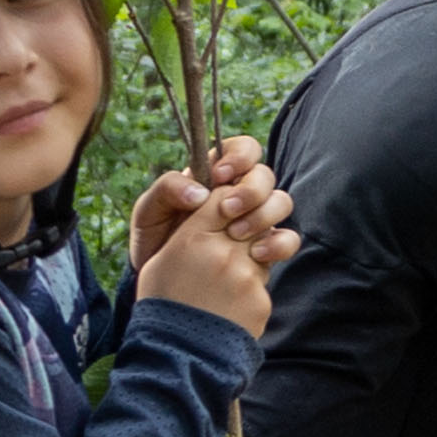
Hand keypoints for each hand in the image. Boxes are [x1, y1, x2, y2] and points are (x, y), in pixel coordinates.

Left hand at [136, 153, 297, 333]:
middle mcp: (240, 196)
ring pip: (281, 202)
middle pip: (265, 175)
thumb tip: (201, 193)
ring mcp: (256, 222)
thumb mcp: (148, 212)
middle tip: (227, 210)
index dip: (239, 156)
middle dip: (251, 190)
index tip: (219, 176)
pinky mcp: (265, 250)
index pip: (243, 149)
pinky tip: (256, 255)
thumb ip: (167, 189)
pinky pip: (288, 239)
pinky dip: (279, 244)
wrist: (162, 287)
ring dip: (264, 215)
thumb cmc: (154, 243)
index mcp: (215, 178)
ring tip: (236, 234)